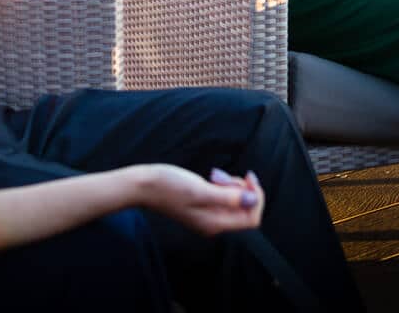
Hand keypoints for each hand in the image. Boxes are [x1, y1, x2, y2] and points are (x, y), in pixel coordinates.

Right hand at [139, 165, 263, 236]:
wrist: (142, 185)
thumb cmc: (168, 187)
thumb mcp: (201, 190)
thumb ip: (229, 197)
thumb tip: (253, 200)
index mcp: (215, 223)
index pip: (252, 218)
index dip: (256, 198)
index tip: (248, 178)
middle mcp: (213, 223)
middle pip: (245, 209)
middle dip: (241, 188)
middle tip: (222, 176)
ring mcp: (207, 215)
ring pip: (235, 201)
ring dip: (230, 184)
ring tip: (213, 174)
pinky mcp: (202, 206)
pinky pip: (223, 197)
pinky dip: (222, 185)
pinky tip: (210, 176)